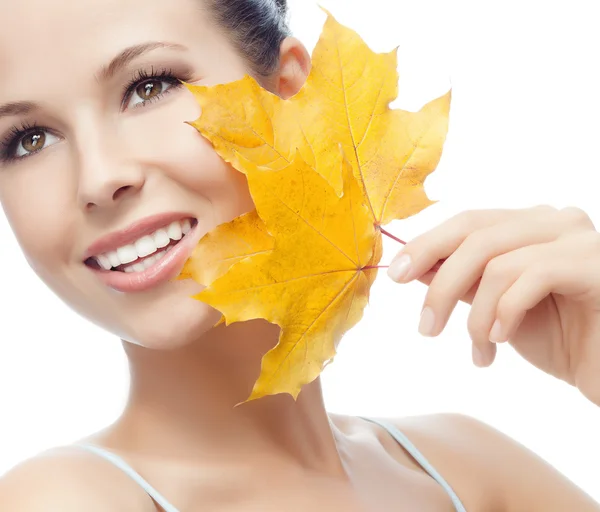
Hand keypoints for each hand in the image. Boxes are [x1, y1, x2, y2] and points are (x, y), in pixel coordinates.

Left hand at [387, 206, 599, 405]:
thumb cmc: (561, 339)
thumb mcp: (497, 308)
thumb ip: (464, 281)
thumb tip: (416, 265)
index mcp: (531, 225)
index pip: (468, 222)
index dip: (427, 244)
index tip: (396, 273)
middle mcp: (556, 221)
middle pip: (475, 235)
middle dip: (440, 282)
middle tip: (426, 326)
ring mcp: (579, 239)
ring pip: (497, 261)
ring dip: (474, 315)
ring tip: (477, 350)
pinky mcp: (596, 264)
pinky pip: (530, 277)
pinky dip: (504, 313)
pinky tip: (499, 342)